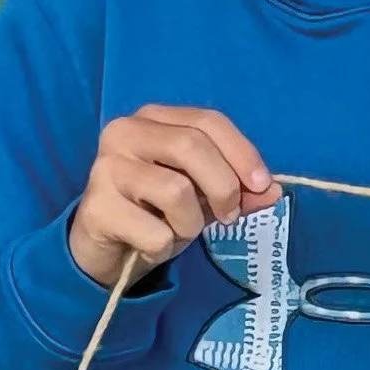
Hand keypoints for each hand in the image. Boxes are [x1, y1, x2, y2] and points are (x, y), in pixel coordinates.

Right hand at [68, 106, 275, 285]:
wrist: (104, 249)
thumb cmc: (154, 213)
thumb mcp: (202, 196)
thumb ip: (236, 188)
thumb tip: (272, 191)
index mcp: (153, 119)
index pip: (207, 120)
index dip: (242, 152)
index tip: (263, 185)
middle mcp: (125, 133)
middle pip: (191, 146)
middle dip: (223, 186)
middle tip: (228, 216)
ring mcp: (106, 168)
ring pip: (176, 190)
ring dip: (190, 223)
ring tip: (176, 231)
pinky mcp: (97, 207)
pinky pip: (154, 231)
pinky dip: (163, 247)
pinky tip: (149, 245)